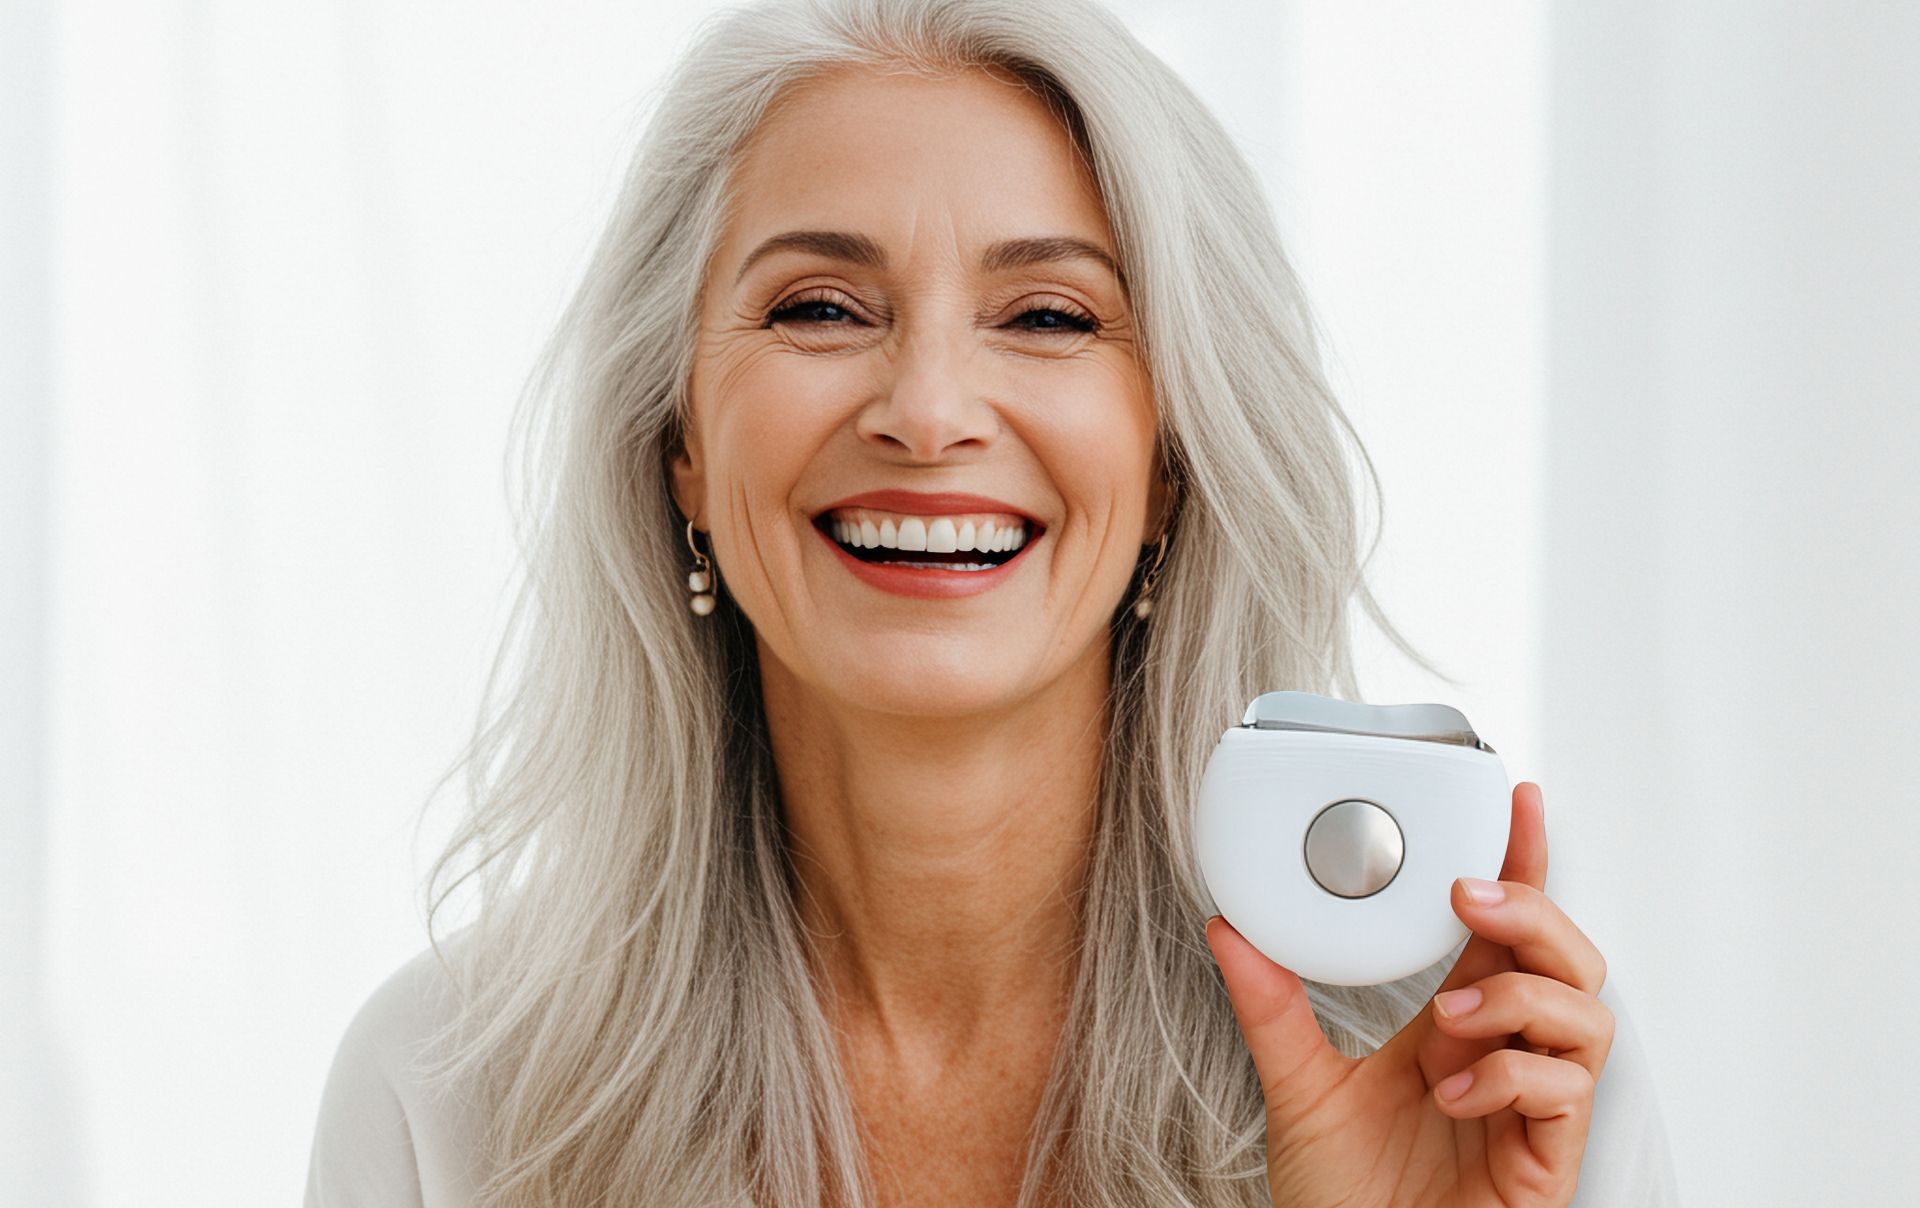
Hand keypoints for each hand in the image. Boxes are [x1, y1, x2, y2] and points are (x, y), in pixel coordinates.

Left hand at [1205, 782, 1612, 1207]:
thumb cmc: (1341, 1200)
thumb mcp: (1296, 1087)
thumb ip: (1270, 1008)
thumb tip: (1229, 929)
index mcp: (1457, 1030)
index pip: (1503, 934)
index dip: (1520, 866)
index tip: (1514, 803)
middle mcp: (1502, 1058)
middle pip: (1569, 959)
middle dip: (1534, 912)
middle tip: (1471, 898)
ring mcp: (1530, 1110)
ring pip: (1588, 1015)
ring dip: (1522, 994)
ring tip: (1453, 1017)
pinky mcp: (1546, 1164)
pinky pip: (1568, 1091)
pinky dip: (1514, 1074)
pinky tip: (1456, 1092)